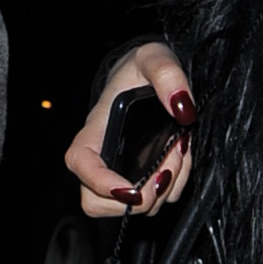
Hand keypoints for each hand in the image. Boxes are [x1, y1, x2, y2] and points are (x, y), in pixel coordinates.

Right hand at [66, 42, 195, 220]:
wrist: (152, 75)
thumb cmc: (143, 68)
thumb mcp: (154, 57)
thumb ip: (167, 74)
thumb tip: (182, 109)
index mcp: (96, 129)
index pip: (80, 163)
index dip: (99, 184)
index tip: (131, 190)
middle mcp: (105, 156)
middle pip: (98, 201)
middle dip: (139, 198)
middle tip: (168, 167)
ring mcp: (122, 170)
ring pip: (134, 206)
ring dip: (164, 189)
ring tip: (178, 153)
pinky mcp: (143, 177)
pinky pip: (158, 200)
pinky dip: (176, 185)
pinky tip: (181, 157)